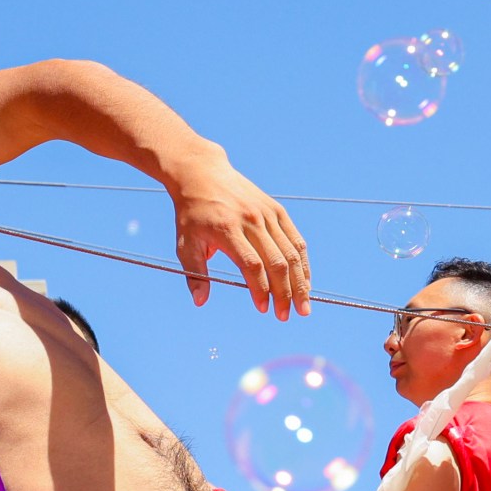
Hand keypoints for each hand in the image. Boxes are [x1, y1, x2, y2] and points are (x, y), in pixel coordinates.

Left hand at [172, 155, 310, 316]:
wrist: (202, 174)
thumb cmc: (192, 214)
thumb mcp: (185, 243)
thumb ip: (195, 274)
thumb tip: (200, 302)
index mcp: (228, 230)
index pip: (251, 265)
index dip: (260, 289)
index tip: (263, 309)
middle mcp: (251, 221)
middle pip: (276, 262)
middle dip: (285, 293)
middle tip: (286, 316)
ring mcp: (267, 214)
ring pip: (291, 252)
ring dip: (300, 282)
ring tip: (303, 306)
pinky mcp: (277, 210)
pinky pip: (295, 239)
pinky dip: (302, 263)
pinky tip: (305, 282)